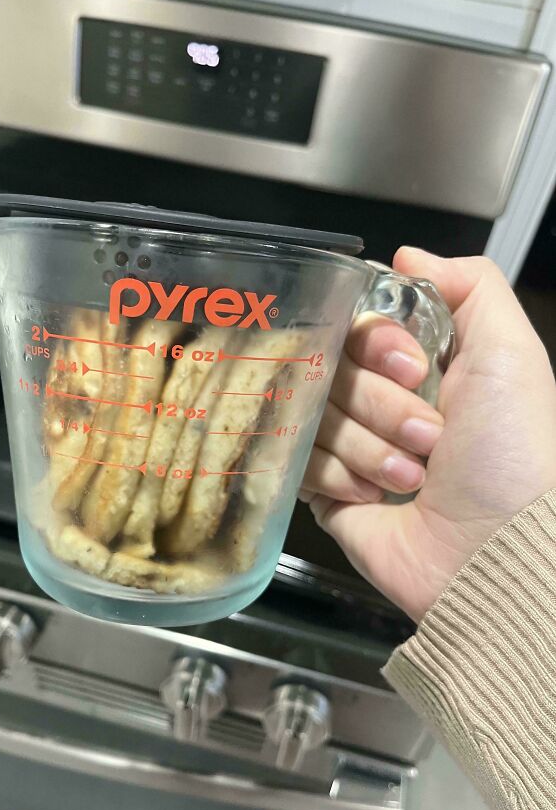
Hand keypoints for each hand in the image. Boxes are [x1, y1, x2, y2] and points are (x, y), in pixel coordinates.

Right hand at [300, 248, 555, 621]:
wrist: (492, 555)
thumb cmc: (511, 457)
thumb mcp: (511, 355)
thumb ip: (471, 286)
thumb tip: (406, 254)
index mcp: (419, 366)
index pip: (360, 324)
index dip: (376, 343)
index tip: (411, 368)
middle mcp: (381, 400)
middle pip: (332, 367)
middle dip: (380, 403)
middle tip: (429, 437)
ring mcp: (350, 446)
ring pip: (315, 414)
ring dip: (370, 447)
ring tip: (414, 478)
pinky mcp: (325, 491)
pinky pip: (299, 459)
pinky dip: (342, 477)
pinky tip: (378, 498)